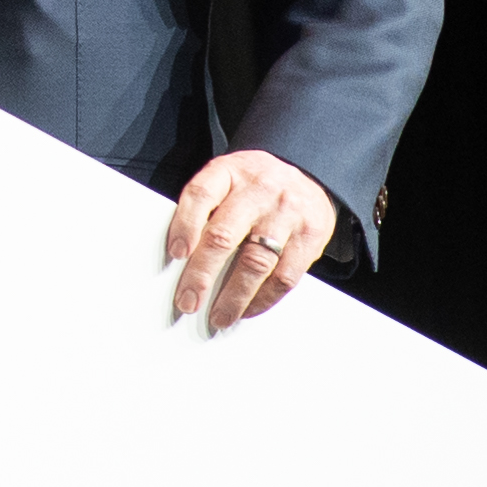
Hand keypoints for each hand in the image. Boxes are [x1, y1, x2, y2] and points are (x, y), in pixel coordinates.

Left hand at [164, 148, 338, 327]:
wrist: (308, 171)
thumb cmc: (255, 185)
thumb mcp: (227, 179)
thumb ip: (204, 209)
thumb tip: (182, 259)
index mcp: (230, 171)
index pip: (201, 195)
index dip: (185, 225)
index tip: (176, 254)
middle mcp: (259, 190)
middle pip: (224, 235)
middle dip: (201, 275)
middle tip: (188, 301)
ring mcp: (287, 212)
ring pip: (256, 262)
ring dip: (233, 297)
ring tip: (219, 315)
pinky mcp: (310, 235)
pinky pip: (284, 276)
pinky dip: (264, 298)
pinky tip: (249, 308)